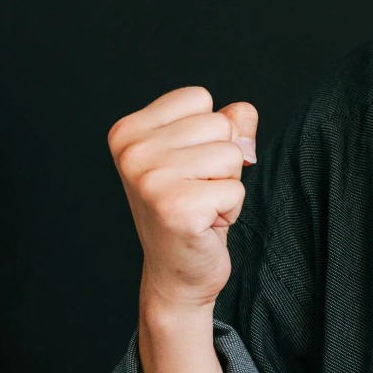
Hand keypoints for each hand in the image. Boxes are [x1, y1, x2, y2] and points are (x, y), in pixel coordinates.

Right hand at [108, 86, 258, 321]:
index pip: (199, 97)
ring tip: (202, 206)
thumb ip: (228, 123)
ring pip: (232, 155)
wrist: (176, 274)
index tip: (189, 166)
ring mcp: (150, 180)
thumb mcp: (206, 155)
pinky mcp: (175, 208)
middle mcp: (132, 152)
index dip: (209, 133)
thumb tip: (244, 112)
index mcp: (129, 131)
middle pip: (219, 124)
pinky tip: (205, 225)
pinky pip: (236, 190)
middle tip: (197, 190)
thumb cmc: (192, 209)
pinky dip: (231, 210)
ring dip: (228, 185)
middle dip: (223, 160)